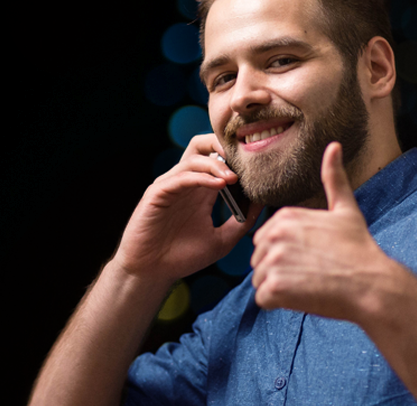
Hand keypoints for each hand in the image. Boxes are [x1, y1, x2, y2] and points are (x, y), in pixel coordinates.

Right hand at [115, 134, 262, 283]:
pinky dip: (201, 177)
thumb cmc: (183, 257)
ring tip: (234, 178)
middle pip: (202, 144)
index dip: (237, 156)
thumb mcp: (222, 240)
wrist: (152, 273)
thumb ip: (242, 222)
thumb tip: (264, 202)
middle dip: (222, 143)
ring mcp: (171, 186)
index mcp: (202, 190)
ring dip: (217, 164)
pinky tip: (220, 185)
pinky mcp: (157, 194)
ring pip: (193, 158)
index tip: (258, 165)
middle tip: (244, 157)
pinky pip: (181, 177)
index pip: (218, 157)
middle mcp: (186, 182)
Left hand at [250, 142, 391, 321]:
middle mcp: (274, 235)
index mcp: (285, 217)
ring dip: (279, 289)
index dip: (286, 254)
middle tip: (311, 273)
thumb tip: (334, 146)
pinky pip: (263, 299)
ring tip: (308, 284)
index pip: (264, 241)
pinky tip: (304, 296)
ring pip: (260, 280)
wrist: (371, 285)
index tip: (311, 257)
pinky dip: (280, 303)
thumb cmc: (360, 249)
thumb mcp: (346, 209)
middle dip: (279, 271)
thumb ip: (333, 178)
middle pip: (259, 260)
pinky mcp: (275, 287)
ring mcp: (273, 260)